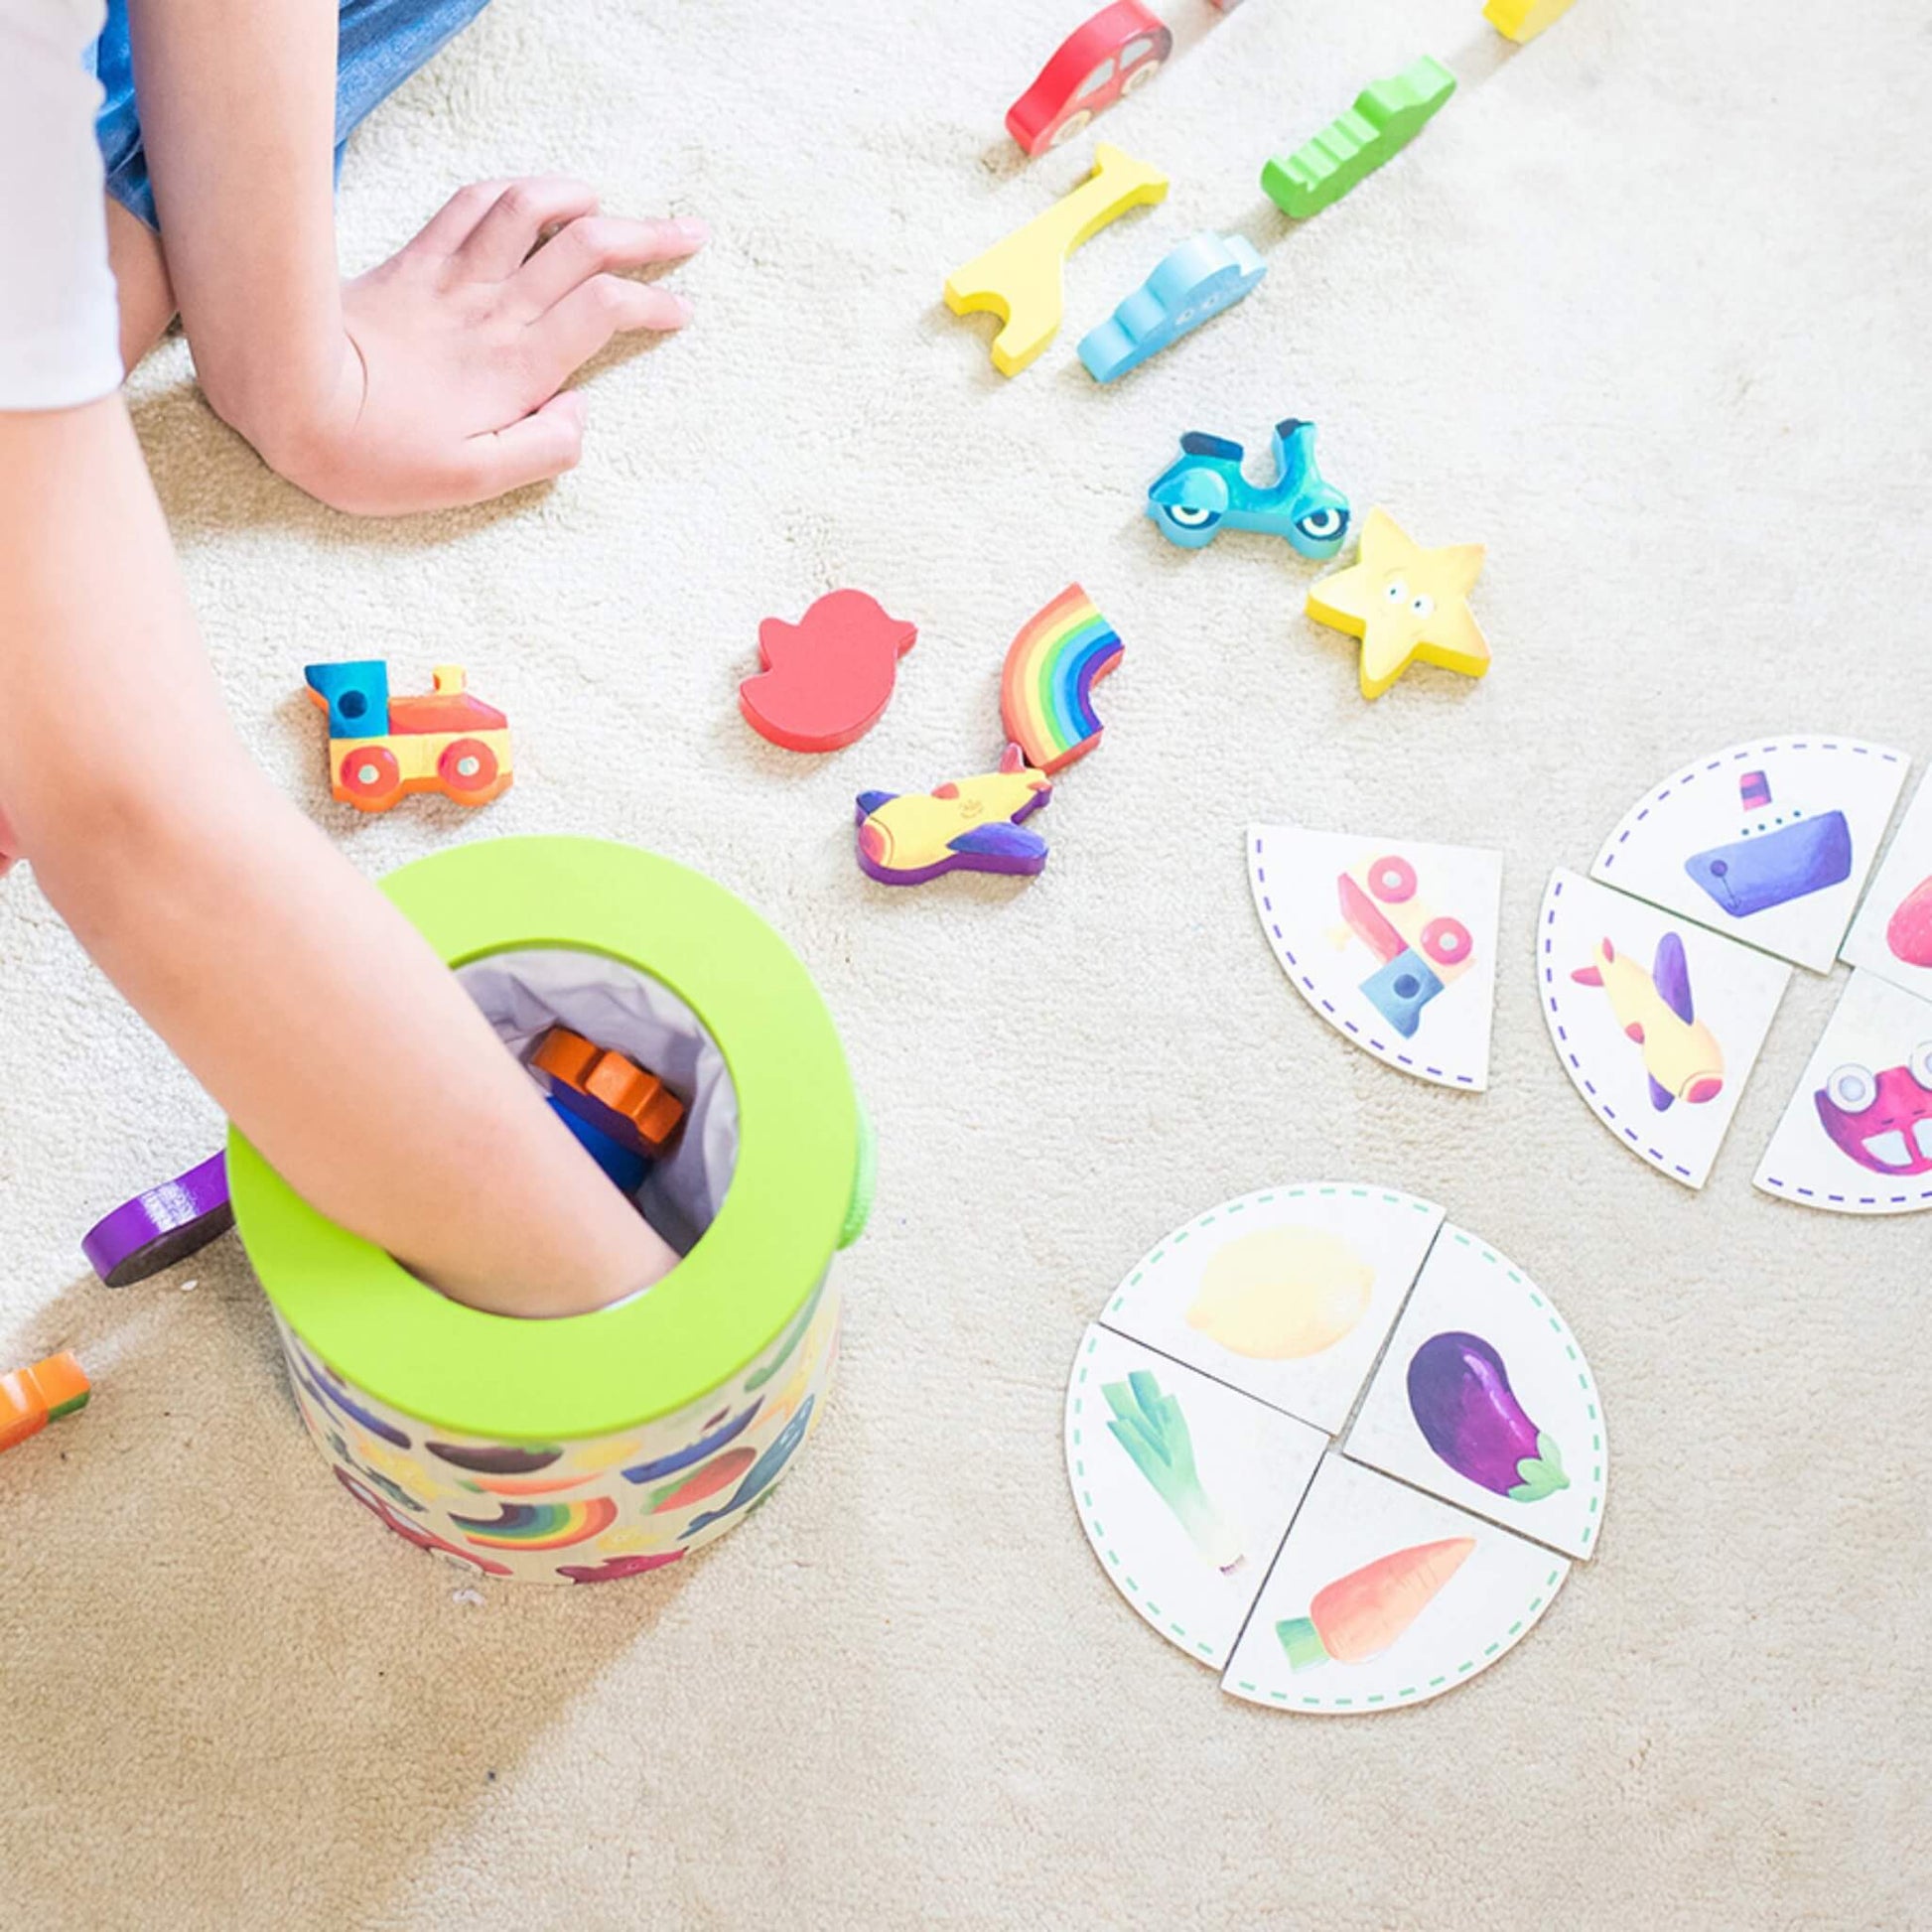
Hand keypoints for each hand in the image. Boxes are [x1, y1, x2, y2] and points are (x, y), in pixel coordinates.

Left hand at [252, 179, 704, 515]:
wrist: (285, 395)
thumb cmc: (375, 454)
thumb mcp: (471, 482)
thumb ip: (544, 450)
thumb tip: (581, 415)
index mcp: (518, 365)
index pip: (606, 310)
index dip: (654, 303)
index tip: (682, 311)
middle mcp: (496, 310)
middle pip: (587, 247)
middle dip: (648, 236)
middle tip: (690, 235)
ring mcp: (454, 278)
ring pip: (532, 210)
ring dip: (580, 200)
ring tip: (611, 206)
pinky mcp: (414, 262)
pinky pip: (473, 205)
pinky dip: (513, 191)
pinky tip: (530, 197)